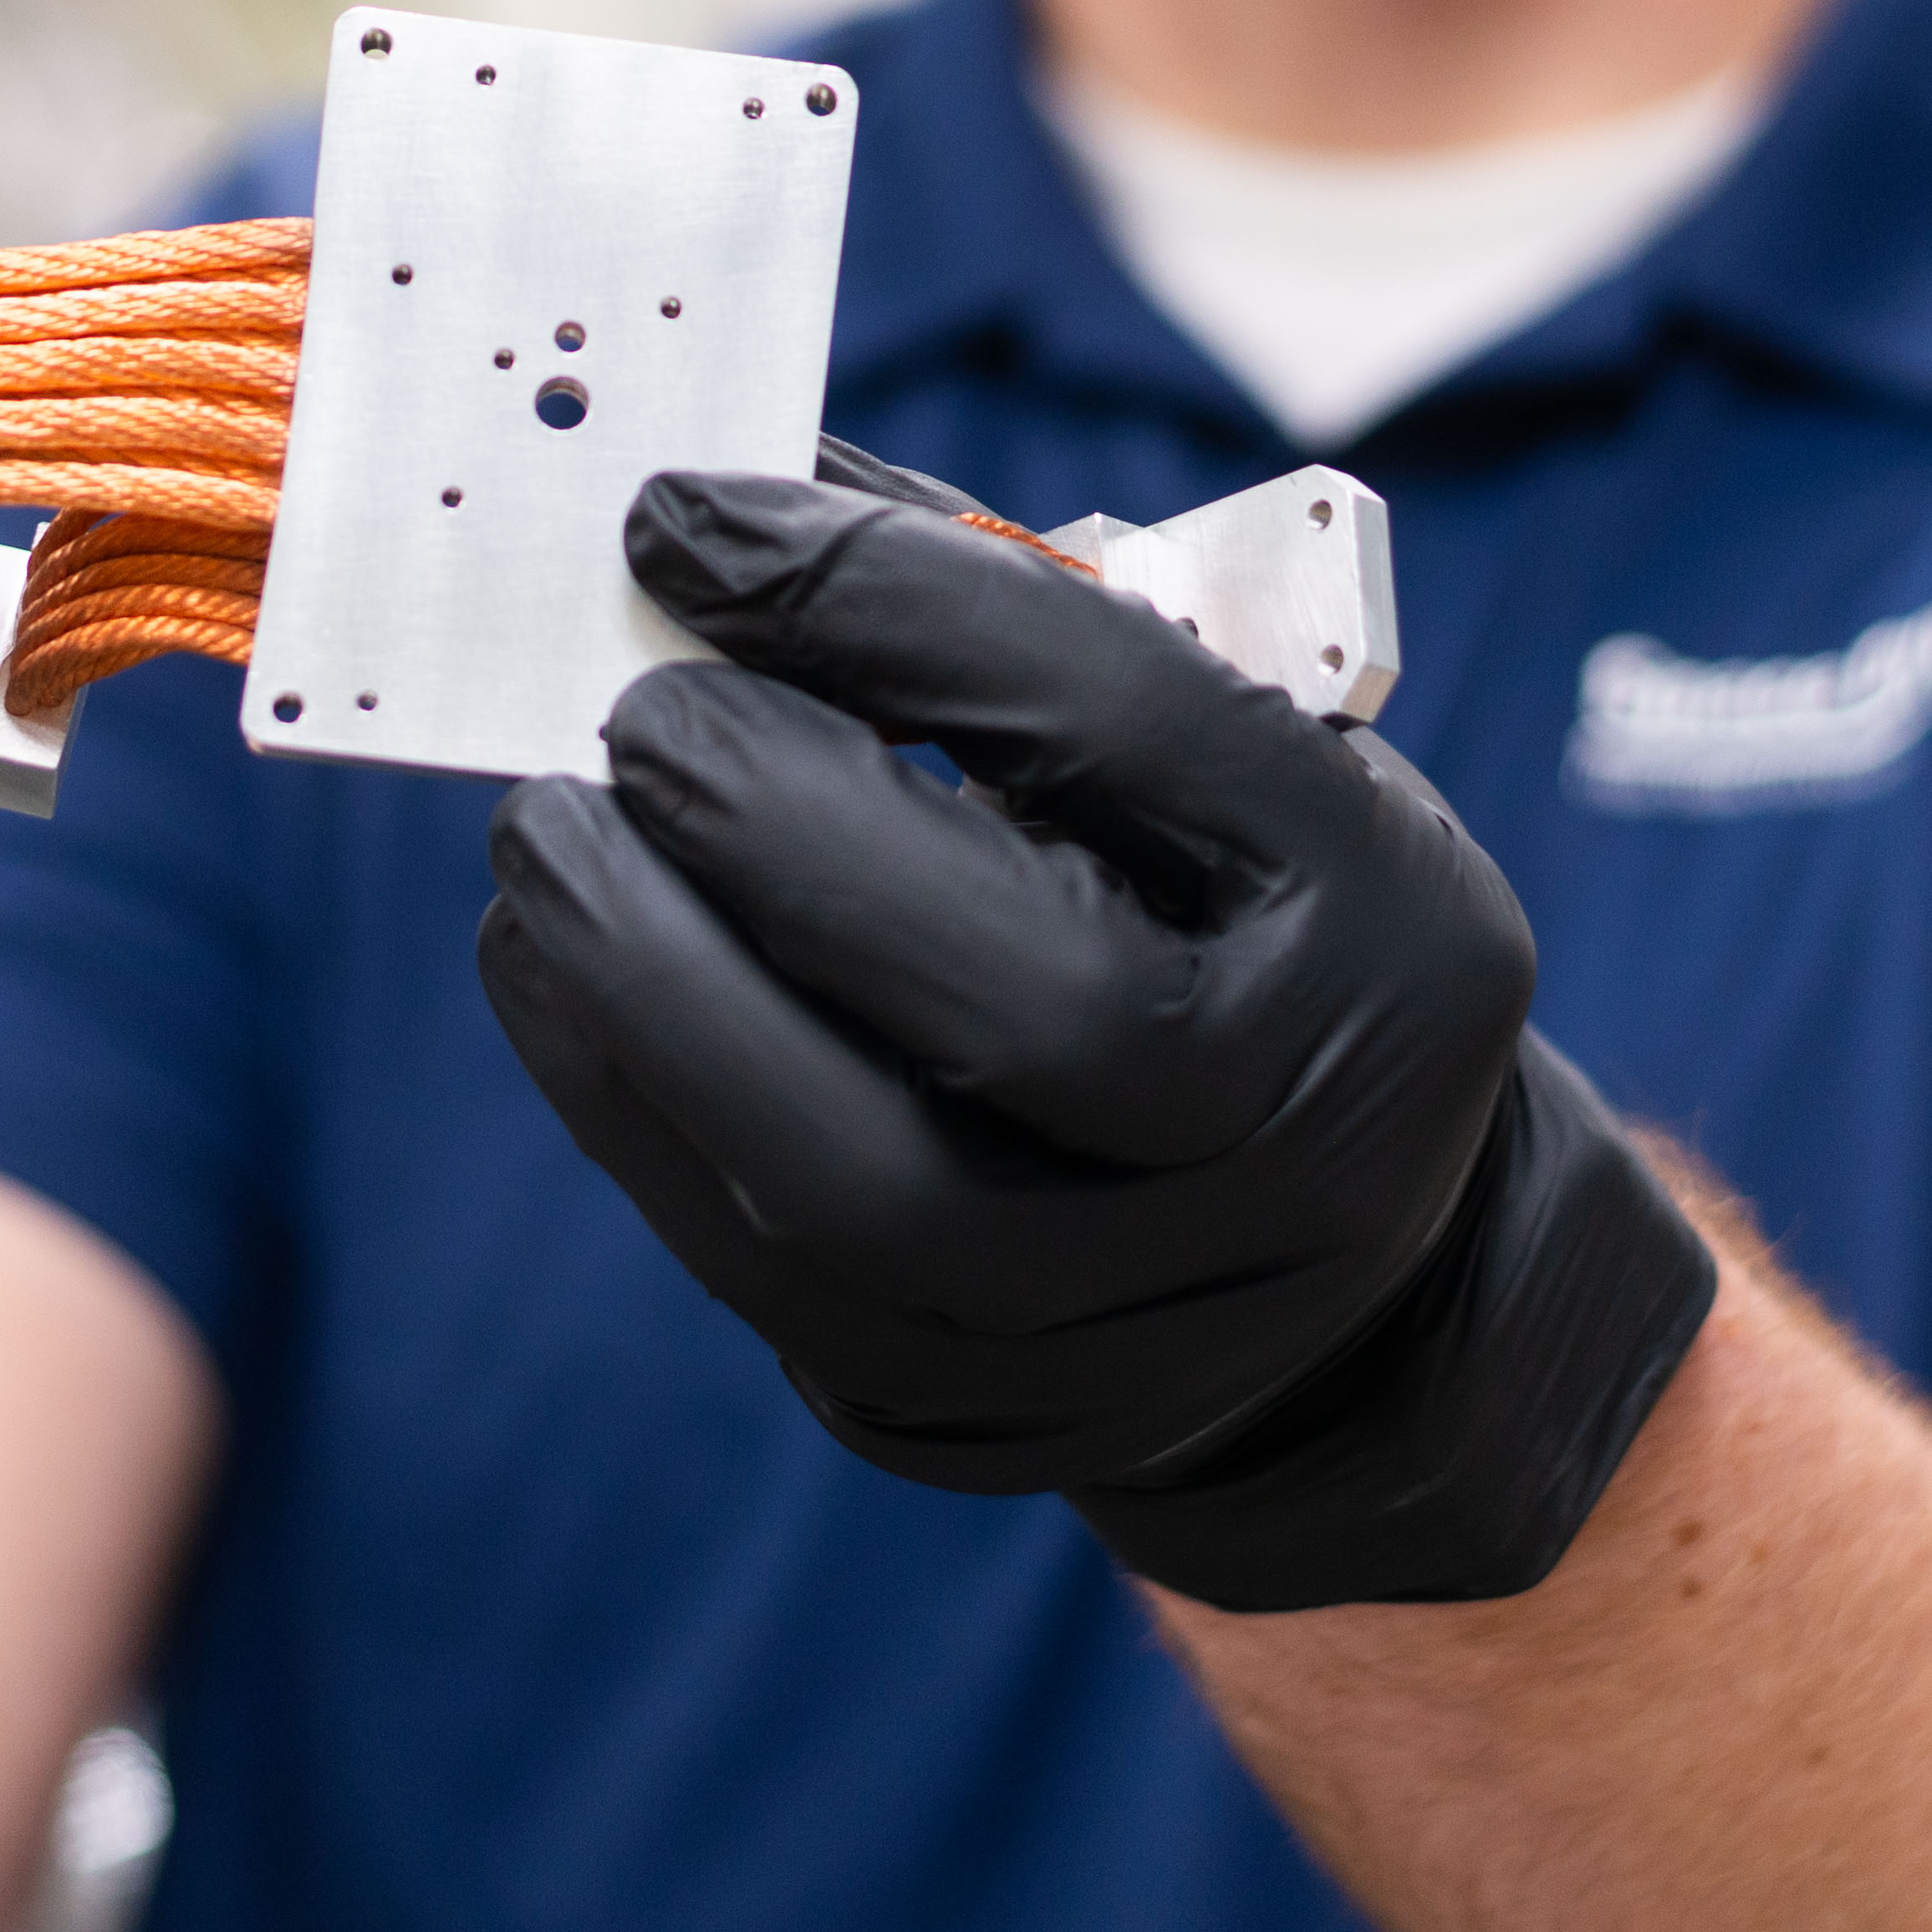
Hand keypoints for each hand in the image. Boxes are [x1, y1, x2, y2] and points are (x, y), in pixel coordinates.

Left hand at [479, 467, 1712, 1609]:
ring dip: (652, 991)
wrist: (1328, 1259)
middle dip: (780, 834)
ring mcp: (1148, 1320)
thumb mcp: (1203, 738)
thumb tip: (719, 514)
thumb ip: (988, 613)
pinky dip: (623, 1100)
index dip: (888, 601)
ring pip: (860, 1189)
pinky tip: (553, 965)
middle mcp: (1307, 1144)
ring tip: (544, 842)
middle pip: (1030, 1006)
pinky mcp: (977, 1418)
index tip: (690, 521)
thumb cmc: (1221, 914)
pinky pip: (761, 1278)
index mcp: (1388, 919)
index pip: (1133, 725)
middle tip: (627, 720)